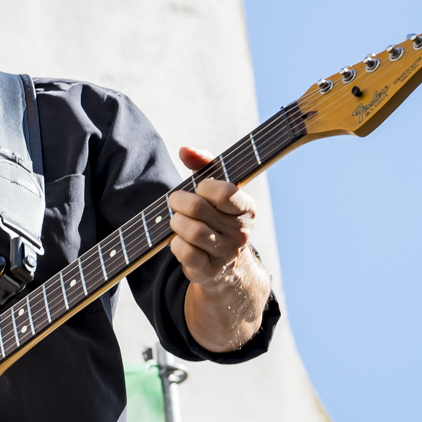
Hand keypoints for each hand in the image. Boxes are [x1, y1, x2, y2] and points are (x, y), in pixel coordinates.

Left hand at [171, 145, 271, 351]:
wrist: (227, 266)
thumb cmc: (217, 217)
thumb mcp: (216, 188)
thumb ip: (204, 164)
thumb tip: (185, 150)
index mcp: (247, 209)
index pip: (225, 192)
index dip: (204, 186)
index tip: (199, 188)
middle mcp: (241, 233)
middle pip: (198, 208)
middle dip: (178, 201)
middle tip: (175, 201)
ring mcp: (226, 254)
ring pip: (190, 231)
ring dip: (176, 223)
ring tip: (177, 221)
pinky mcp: (209, 271)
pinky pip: (184, 253)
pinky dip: (175, 244)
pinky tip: (179, 241)